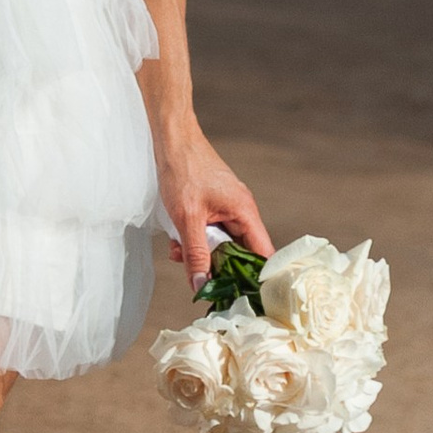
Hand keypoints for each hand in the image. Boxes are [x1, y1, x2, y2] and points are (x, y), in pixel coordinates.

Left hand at [153, 126, 269, 293]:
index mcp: (245, 212)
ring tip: (178, 251)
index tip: (241, 295)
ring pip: (220, 243)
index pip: (262, 254)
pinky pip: (209, 232)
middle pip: (239, 252)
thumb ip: (196, 254)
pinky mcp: (213, 205)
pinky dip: (194, 239)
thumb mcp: (187, 219)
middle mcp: (241, 211)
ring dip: (200, 252)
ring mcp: (227, 208)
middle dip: (216, 265)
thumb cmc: (182, 169)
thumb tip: (201, 286)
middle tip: (195, 274)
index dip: (255, 277)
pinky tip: (176, 239)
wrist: (170, 138)